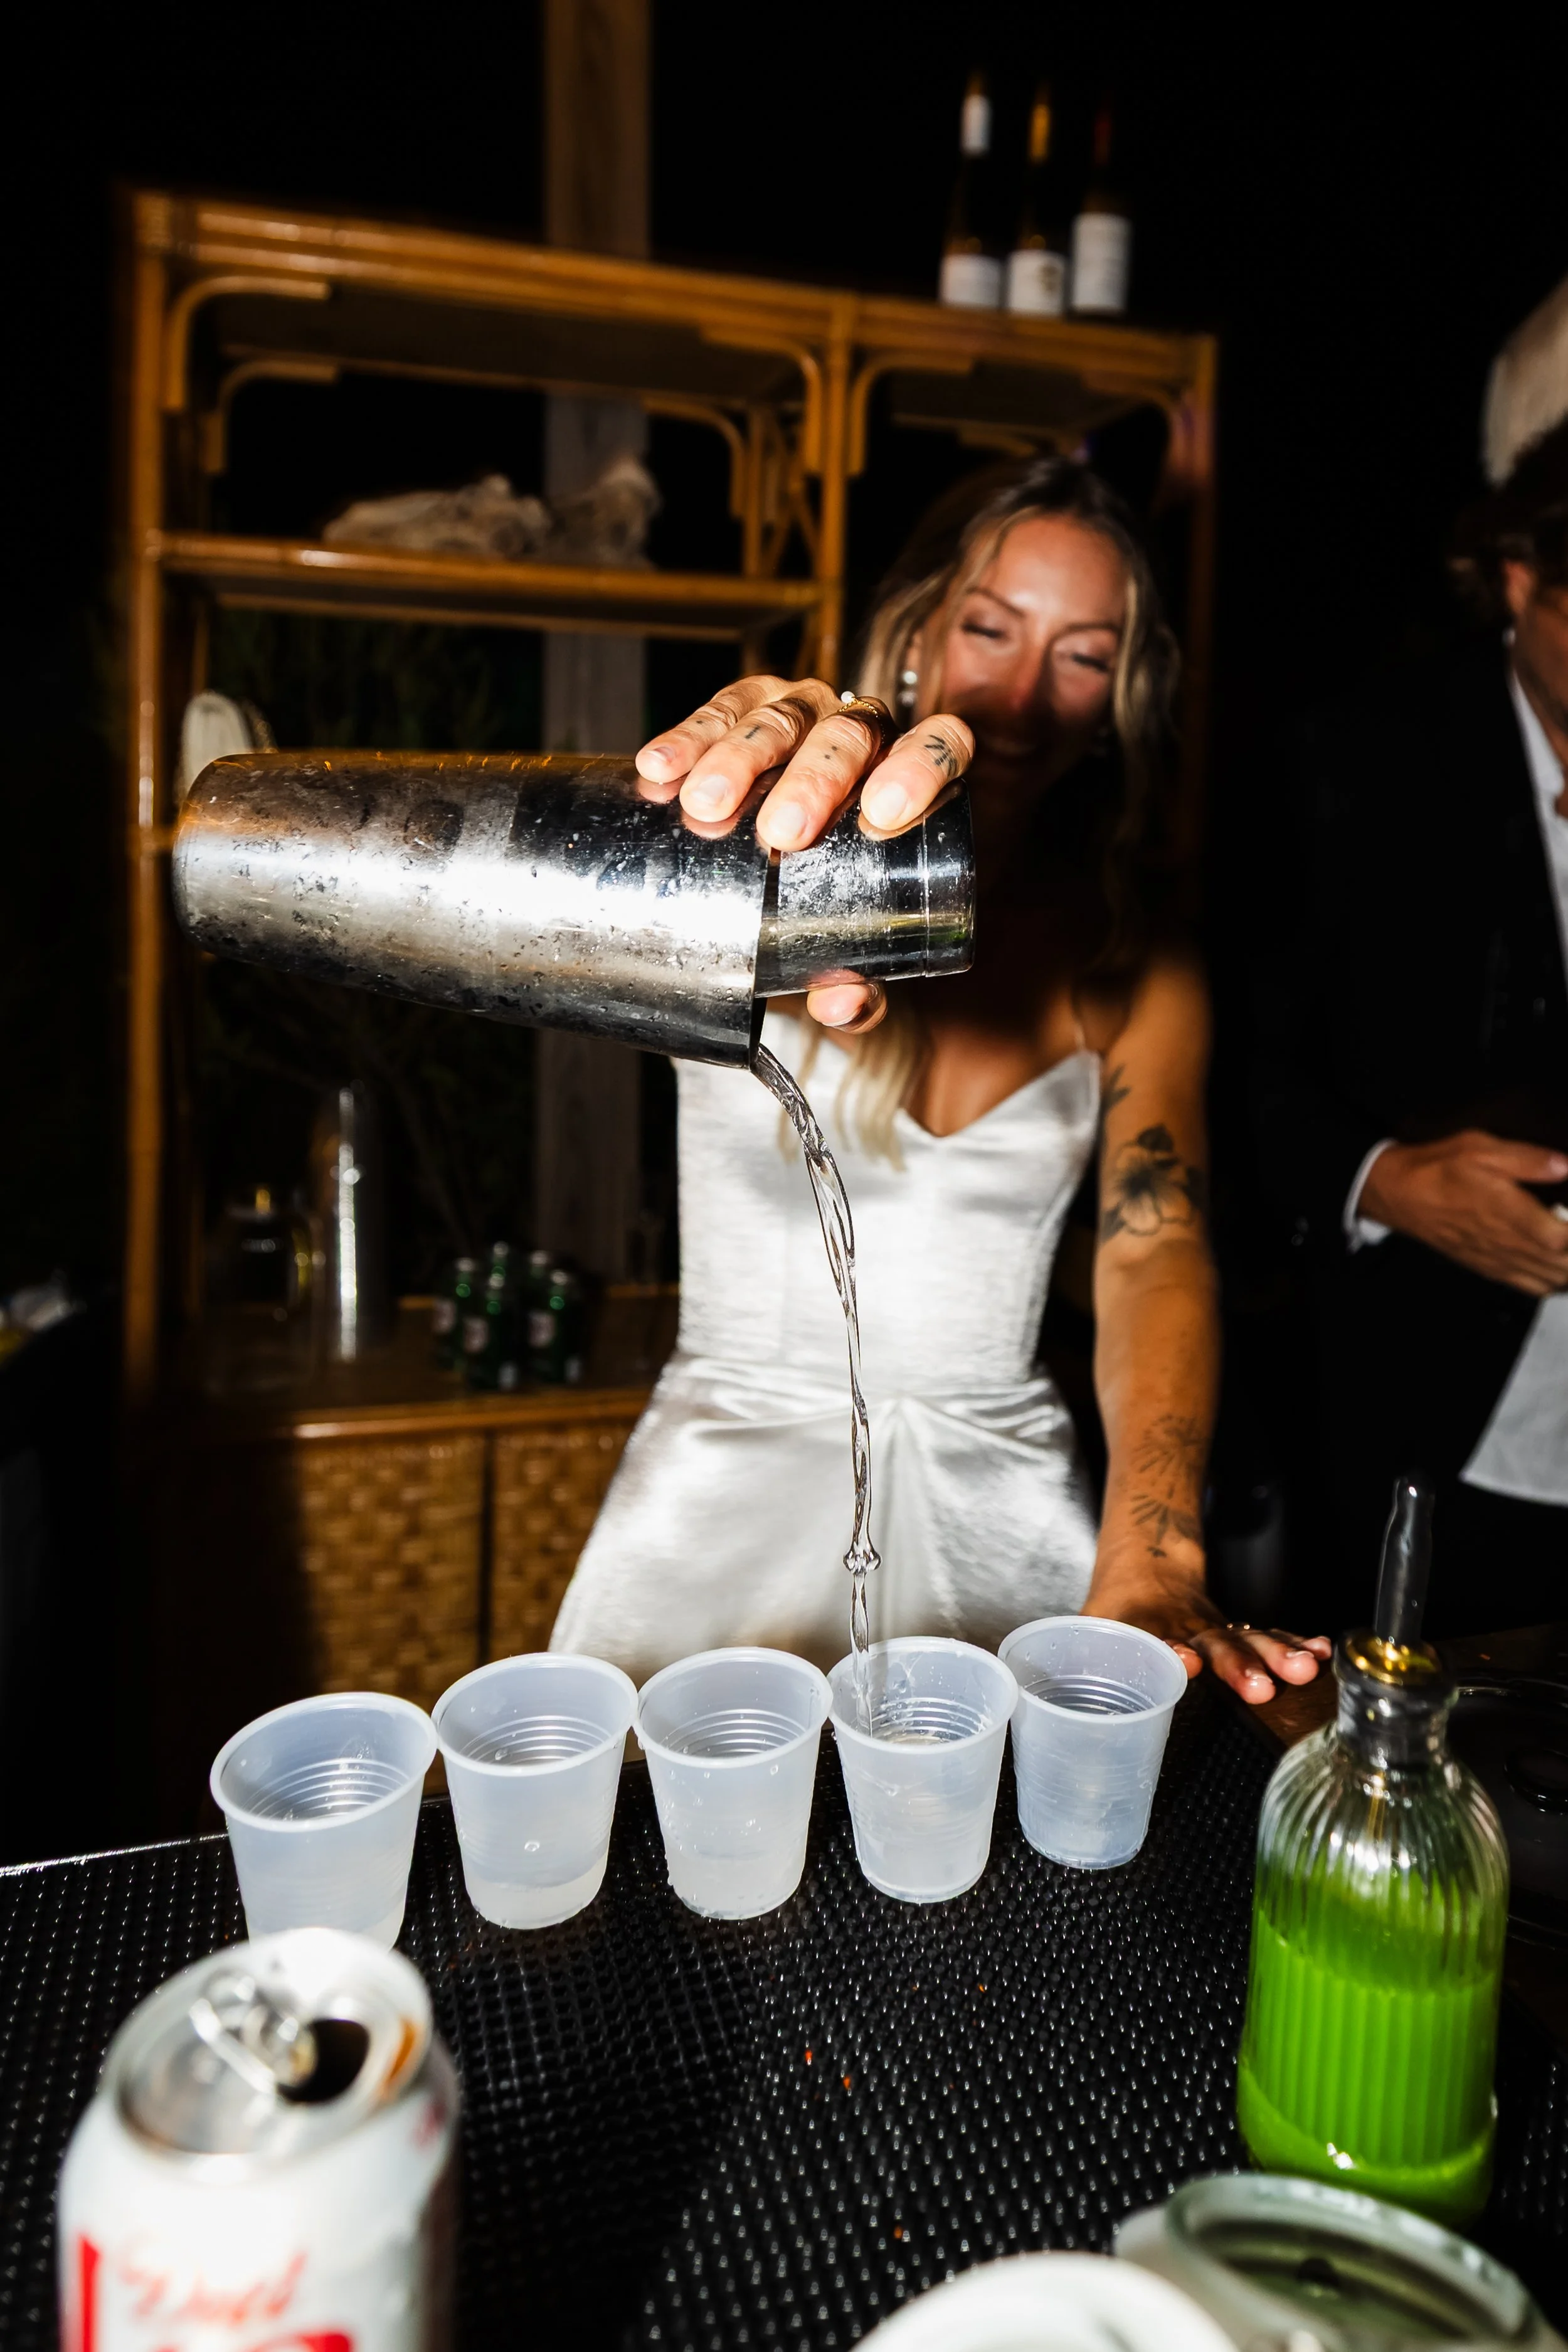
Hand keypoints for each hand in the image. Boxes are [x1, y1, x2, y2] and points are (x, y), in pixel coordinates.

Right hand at [637, 675, 973, 1030]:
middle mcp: (865, 731)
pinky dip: (691, 735)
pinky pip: (723, 708)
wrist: (789, 851)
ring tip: (704, 804)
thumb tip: (841, 1004)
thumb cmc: (840, 893)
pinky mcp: (750, 703)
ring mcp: (807, 709)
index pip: (939, 744)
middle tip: (780, 832)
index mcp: (914, 773)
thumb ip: (861, 978)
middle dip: (814, 779)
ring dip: (740, 755)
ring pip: (782, 714)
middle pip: (850, 733)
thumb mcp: (858, 938)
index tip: (883, 814)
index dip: (921, 767)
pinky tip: (660, 767)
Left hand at [1084, 1558, 1330, 1704]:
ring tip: (1304, 1668)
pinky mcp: (1236, 1632)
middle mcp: (1182, 1628)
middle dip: (1238, 1665)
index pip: (1154, 1642)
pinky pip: (1268, 1636)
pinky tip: (1321, 1652)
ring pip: (1247, 1639)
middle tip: (1261, 1686)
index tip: (1185, 1660)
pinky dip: (1295, 1642)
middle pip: (1212, 1644)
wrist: (1146, 1565)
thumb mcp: (1087, 1629)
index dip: (1169, 1653)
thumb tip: (1044, 1701)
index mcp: (1141, 1628)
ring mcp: (1214, 1629)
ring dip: (1276, 1654)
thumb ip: (1077, 1662)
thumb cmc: (1114, 1613)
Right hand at [1359, 1131, 1567, 1297]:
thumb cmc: (1439, 1169)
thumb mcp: (1481, 1148)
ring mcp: (1499, 1262)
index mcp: (1510, 1213)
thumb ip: (1528, 1159)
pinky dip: (1553, 1280)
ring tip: (1566, 1242)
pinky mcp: (1490, 1269)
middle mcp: (1508, 1244)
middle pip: (1563, 1267)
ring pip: (1553, 1281)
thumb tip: (1565, 1164)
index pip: (1563, 1239)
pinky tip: (1556, 1261)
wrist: (1401, 1195)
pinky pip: (1533, 1287)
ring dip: (1567, 1267)